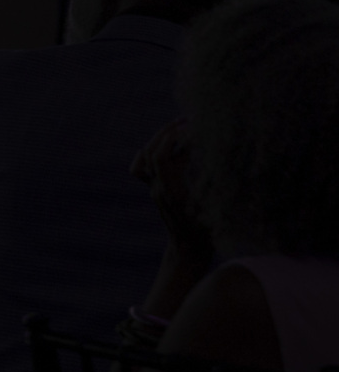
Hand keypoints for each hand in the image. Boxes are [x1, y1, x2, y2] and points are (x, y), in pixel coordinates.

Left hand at [132, 118, 211, 263]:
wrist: (188, 250)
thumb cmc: (208, 233)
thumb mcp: (217, 209)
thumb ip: (219, 188)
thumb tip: (228, 161)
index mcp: (172, 191)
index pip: (160, 158)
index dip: (172, 140)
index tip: (191, 129)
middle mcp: (158, 188)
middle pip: (151, 153)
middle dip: (167, 133)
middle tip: (187, 121)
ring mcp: (154, 188)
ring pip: (146, 158)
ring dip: (162, 139)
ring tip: (182, 128)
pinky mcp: (156, 189)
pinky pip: (143, 168)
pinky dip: (153, 152)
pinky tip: (170, 146)